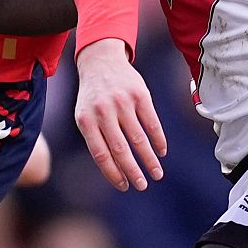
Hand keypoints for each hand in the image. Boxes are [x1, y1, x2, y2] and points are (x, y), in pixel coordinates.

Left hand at [73, 39, 164, 191]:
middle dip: (133, 171)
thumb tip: (115, 171)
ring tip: (156, 174)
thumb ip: (96, 140)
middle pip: (121, 149)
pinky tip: (161, 151)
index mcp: (86, 121)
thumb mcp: (85, 116)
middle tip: (143, 185)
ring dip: (149, 159)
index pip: (101, 154)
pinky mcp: (140, 95)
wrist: (101, 61)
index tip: (125, 186)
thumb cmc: (93, 97)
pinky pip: (152, 123)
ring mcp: (122, 103)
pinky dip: (158, 140)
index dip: (113, 173)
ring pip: (139, 138)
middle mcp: (103, 112)